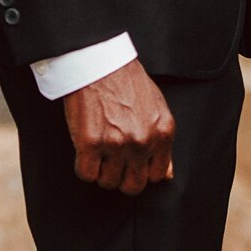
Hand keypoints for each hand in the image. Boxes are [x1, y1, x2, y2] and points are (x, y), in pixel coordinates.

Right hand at [62, 59, 175, 195]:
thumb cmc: (128, 84)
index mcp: (162, 133)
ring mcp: (116, 144)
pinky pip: (86, 174)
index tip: (133, 164)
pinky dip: (84, 166)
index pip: (157, 175)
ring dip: (102, 171)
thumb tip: (166, 175)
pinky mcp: (90, 143)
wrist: (101, 65)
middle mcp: (142, 142)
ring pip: (108, 182)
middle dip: (122, 177)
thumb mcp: (157, 109)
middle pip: (133, 186)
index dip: (142, 172)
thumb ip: (162, 142)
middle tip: (114, 162)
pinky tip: (86, 150)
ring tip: (100, 151)